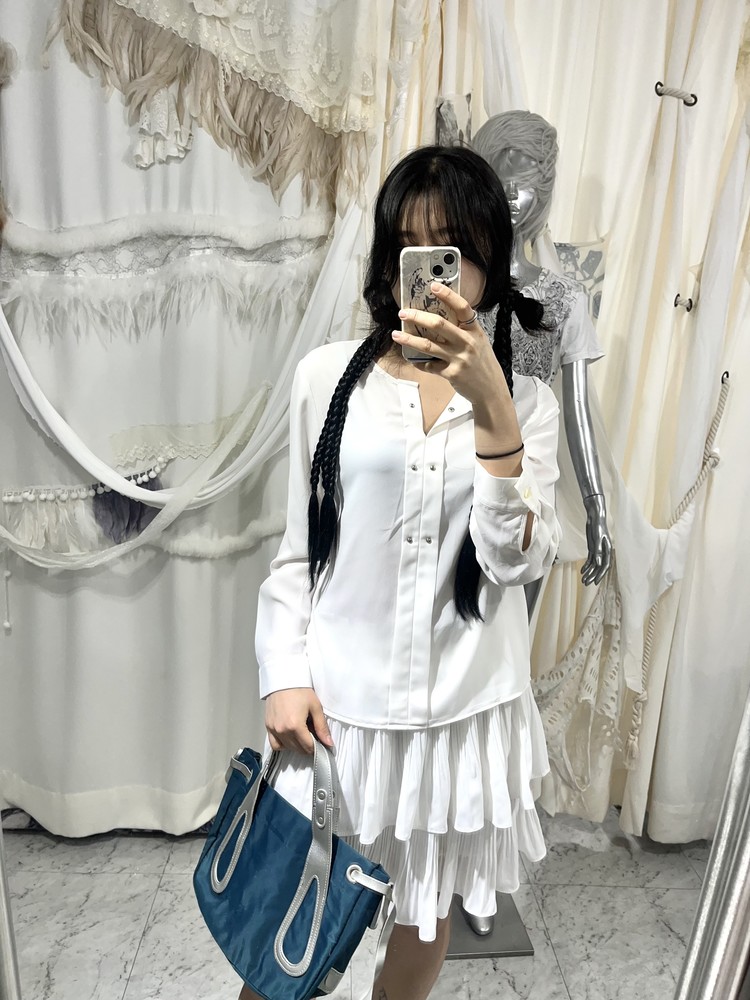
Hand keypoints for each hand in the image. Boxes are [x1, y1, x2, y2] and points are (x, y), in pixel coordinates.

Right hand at [264, 688, 333, 754]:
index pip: (308, 747)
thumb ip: (322, 727)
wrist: (283, 679)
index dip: (317, 748)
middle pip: (298, 749)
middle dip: (308, 746)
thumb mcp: (315, 707)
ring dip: (297, 746)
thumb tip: (328, 743)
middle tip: (314, 737)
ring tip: (303, 735)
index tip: (322, 745)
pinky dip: (283, 744)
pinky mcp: (268, 726)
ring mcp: (273, 729)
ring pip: (287, 748)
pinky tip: (290, 737)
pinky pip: (275, 744)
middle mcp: (282, 730)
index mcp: (295, 726)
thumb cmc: (300, 690)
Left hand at [392, 282, 507, 406]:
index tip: (433, 286)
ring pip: (428, 345)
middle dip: (417, 317)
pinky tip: (411, 358)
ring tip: (396, 335)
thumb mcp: (479, 342)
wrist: (491, 390)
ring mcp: (459, 359)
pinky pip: (429, 365)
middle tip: (403, 313)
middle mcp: (467, 343)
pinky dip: (418, 361)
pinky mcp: (451, 374)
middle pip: (438, 324)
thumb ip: (463, 331)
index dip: (448, 295)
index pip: (462, 307)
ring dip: (409, 339)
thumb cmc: (482, 363)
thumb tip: (437, 318)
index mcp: (474, 331)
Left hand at [582, 494, 611, 585]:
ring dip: (589, 572)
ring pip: (594, 565)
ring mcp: (598, 550)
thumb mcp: (597, 537)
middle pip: (599, 567)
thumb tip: (598, 563)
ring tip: (583, 580)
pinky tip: (582, 571)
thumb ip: (598, 550)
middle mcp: (604, 552)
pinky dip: (586, 566)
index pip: (605, 566)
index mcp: (608, 550)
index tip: (595, 582)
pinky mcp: (593, 548)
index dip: (600, 574)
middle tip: (586, 583)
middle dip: (593, 576)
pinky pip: (590, 559)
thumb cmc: (598, 526)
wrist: (595, 517)